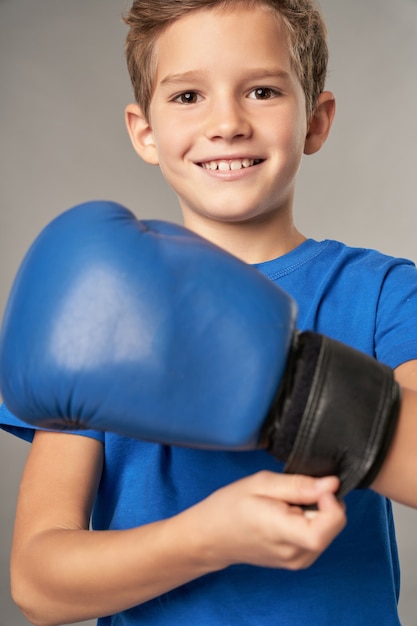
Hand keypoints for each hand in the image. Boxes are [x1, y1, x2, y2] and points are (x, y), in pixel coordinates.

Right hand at [189, 471, 345, 570]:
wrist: (211, 537)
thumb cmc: (229, 508)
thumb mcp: (260, 484)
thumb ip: (298, 485)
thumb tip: (331, 484)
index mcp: (283, 532)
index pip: (328, 526)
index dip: (332, 504)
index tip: (320, 487)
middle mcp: (295, 553)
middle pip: (333, 527)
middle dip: (323, 503)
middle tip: (295, 492)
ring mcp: (297, 561)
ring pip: (329, 532)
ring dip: (317, 513)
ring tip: (286, 504)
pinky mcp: (297, 561)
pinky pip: (319, 538)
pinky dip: (310, 522)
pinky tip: (287, 515)